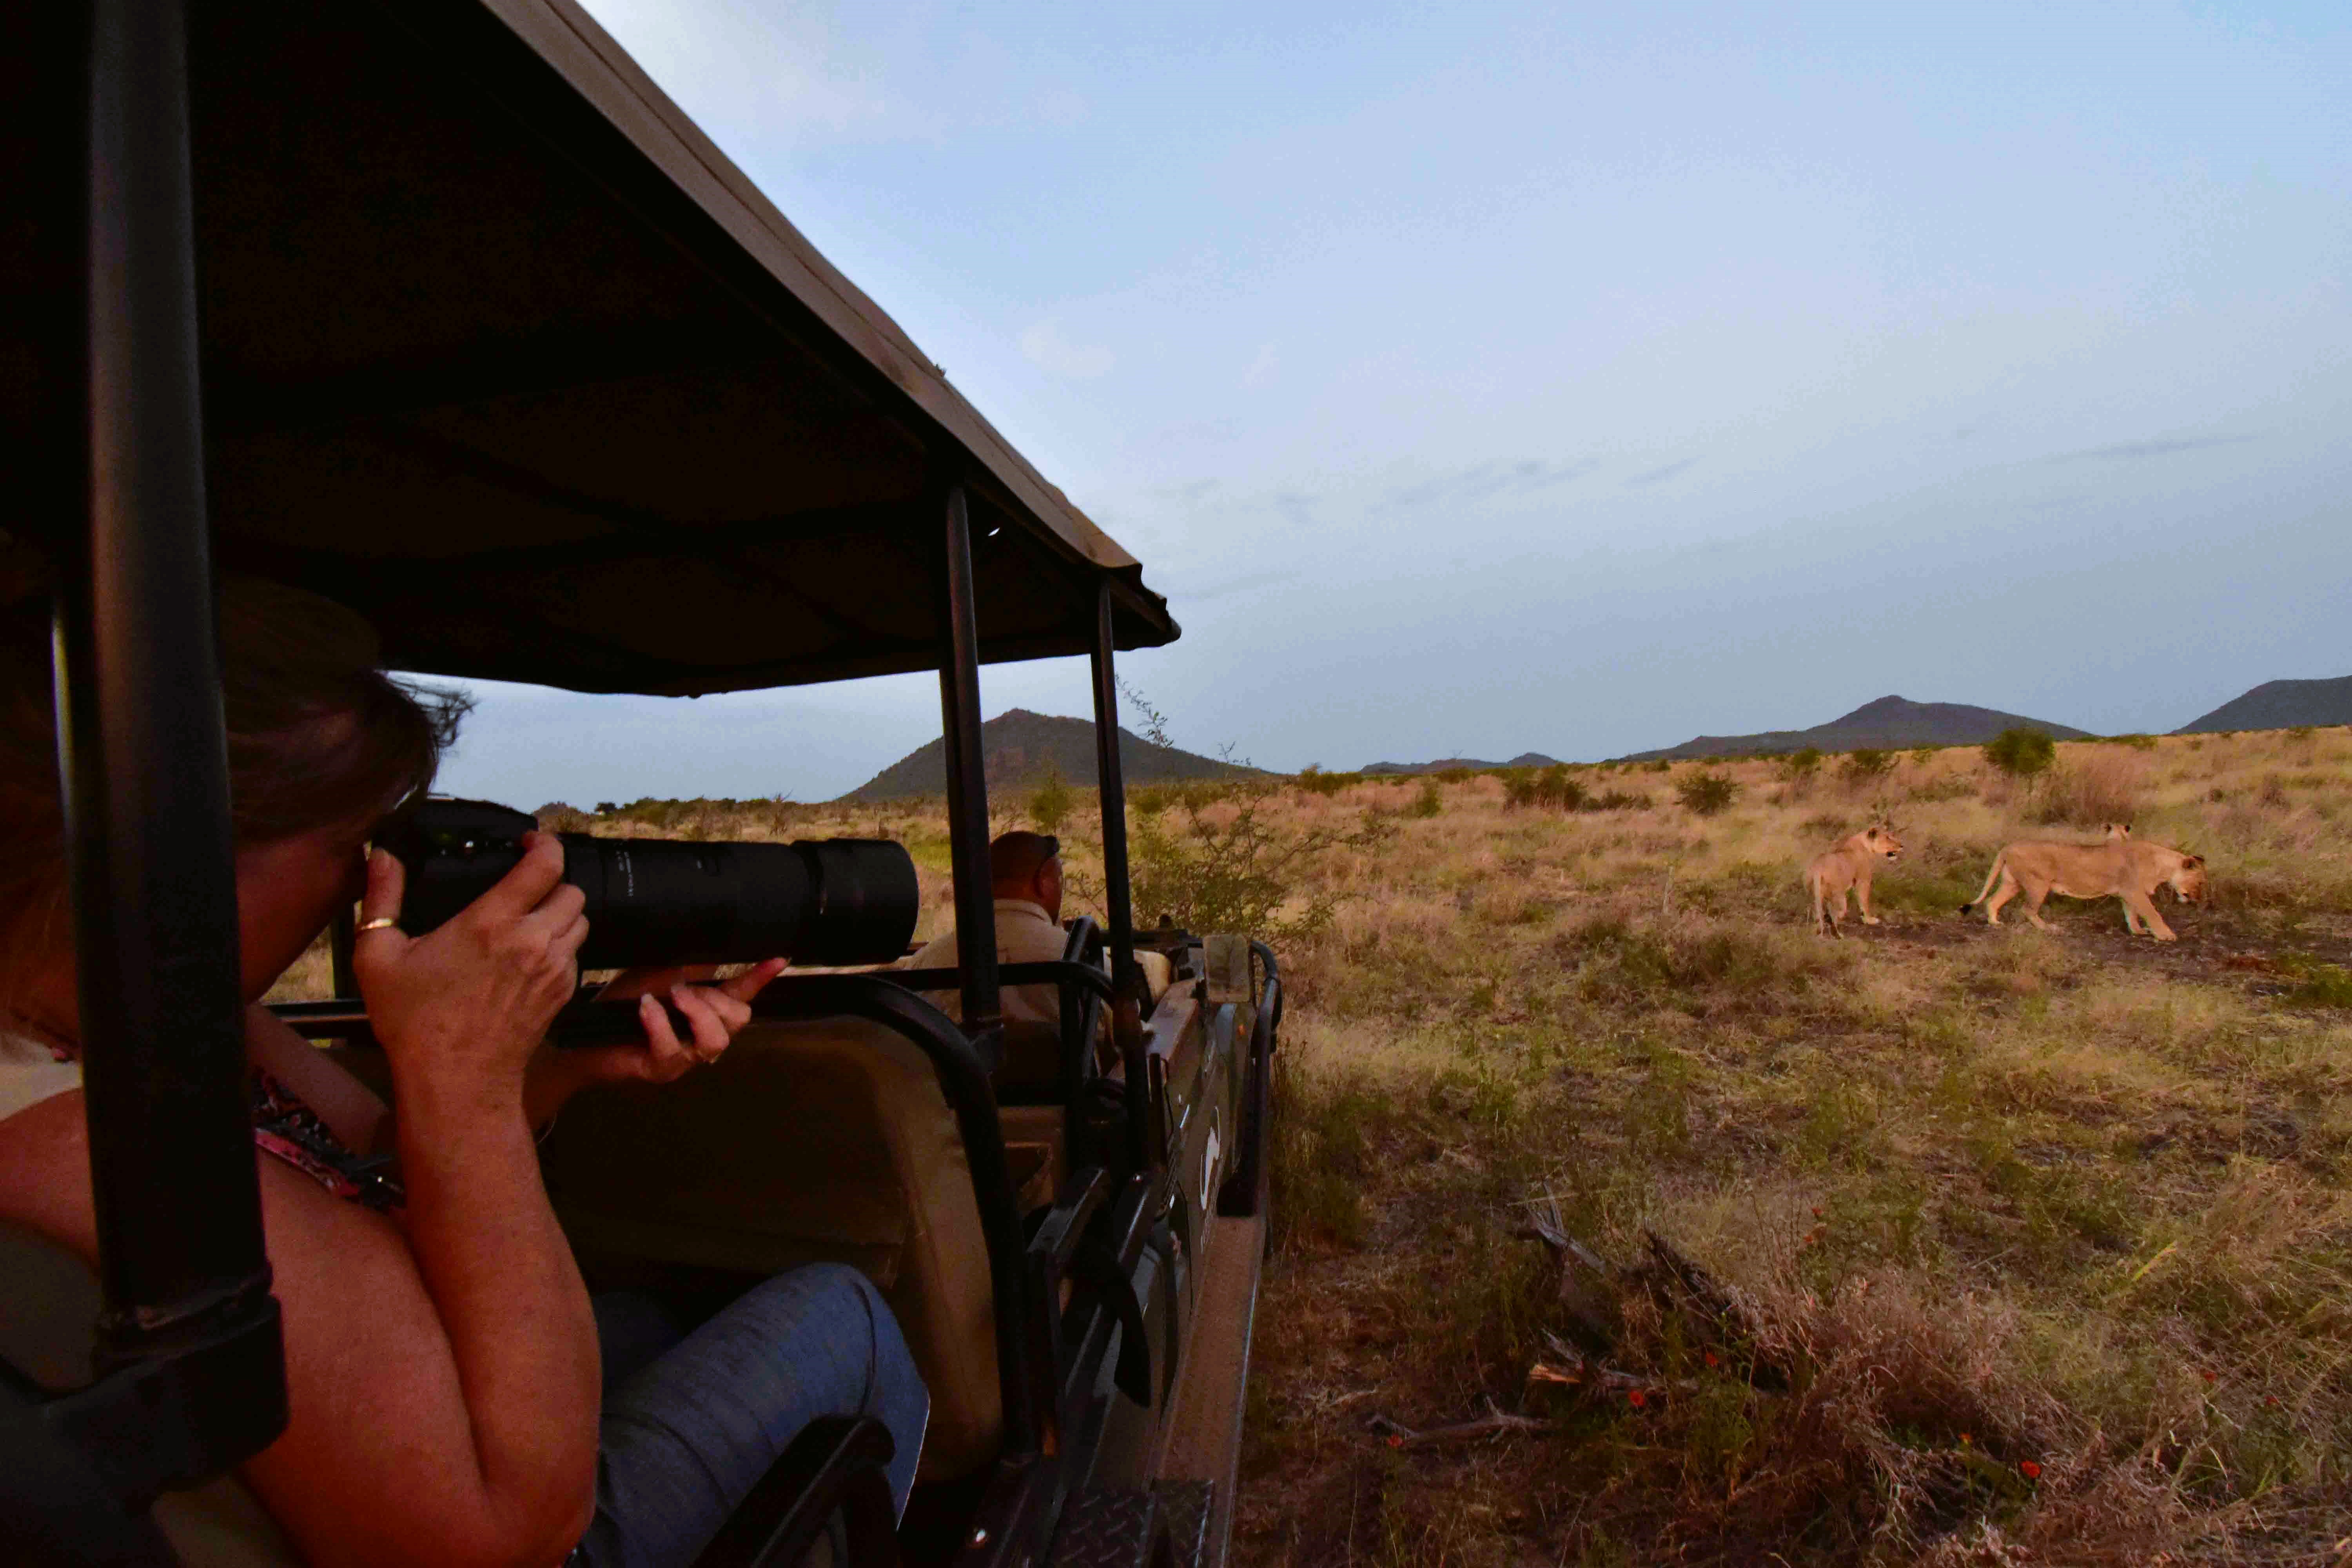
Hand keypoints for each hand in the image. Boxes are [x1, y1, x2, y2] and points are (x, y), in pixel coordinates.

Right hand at [354, 833, 586, 1120]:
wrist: (455, 1079)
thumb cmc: (415, 1022)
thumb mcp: (377, 956)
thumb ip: (381, 898)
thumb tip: (382, 857)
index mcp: (493, 922)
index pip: (546, 863)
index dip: (545, 843)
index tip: (529, 842)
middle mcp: (533, 941)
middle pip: (572, 890)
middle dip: (552, 882)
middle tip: (526, 887)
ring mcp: (553, 969)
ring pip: (580, 922)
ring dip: (561, 914)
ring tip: (529, 920)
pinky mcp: (562, 994)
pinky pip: (576, 955)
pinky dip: (562, 948)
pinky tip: (531, 955)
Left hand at [523, 959, 788, 1122]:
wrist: (580, 1035)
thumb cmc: (620, 1005)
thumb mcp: (658, 974)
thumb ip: (690, 967)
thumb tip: (718, 950)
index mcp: (703, 1009)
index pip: (742, 993)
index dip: (761, 977)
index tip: (778, 958)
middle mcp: (699, 1036)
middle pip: (739, 1018)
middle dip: (716, 997)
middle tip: (682, 987)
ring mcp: (684, 1057)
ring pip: (716, 1039)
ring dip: (696, 1011)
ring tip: (671, 996)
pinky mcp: (661, 1071)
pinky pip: (675, 1049)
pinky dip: (660, 1023)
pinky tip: (645, 1009)